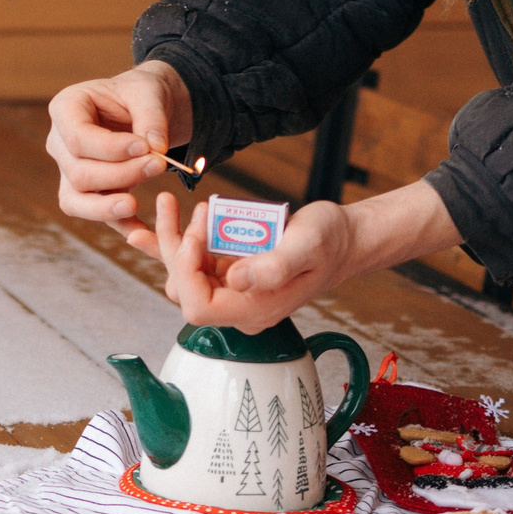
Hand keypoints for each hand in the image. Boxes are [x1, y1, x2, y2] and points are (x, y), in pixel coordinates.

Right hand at [46, 62, 193, 251]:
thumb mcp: (149, 91)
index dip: (109, 148)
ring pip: (76, 200)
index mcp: (66, 108)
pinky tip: (142, 231)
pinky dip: (119, 225)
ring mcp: (69, 170)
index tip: (144, 147)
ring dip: (108, 206)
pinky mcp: (87, 192)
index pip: (77, 138)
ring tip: (136, 206)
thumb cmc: (141, 94)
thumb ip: (152, 115)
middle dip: (120, 174)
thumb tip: (156, 148)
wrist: (144, 108)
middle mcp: (60, 142)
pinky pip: (96, 215)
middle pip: (78, 172)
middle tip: (159, 165)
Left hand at [150, 181, 459, 333]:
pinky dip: (177, 239)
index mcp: (255, 309)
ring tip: (172, 204)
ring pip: (184, 273)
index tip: (196, 235)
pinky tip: (167, 217)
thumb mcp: (306, 246)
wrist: (346, 239)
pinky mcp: (232, 272)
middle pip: (184, 288)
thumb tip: (235, 278)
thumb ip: (273, 266)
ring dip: (172, 239)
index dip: (187, 272)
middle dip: (173, 248)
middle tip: (179, 207)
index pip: (198, 306)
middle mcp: (240, 306)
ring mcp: (234, 290)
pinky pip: (194, 262)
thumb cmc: (331, 241)